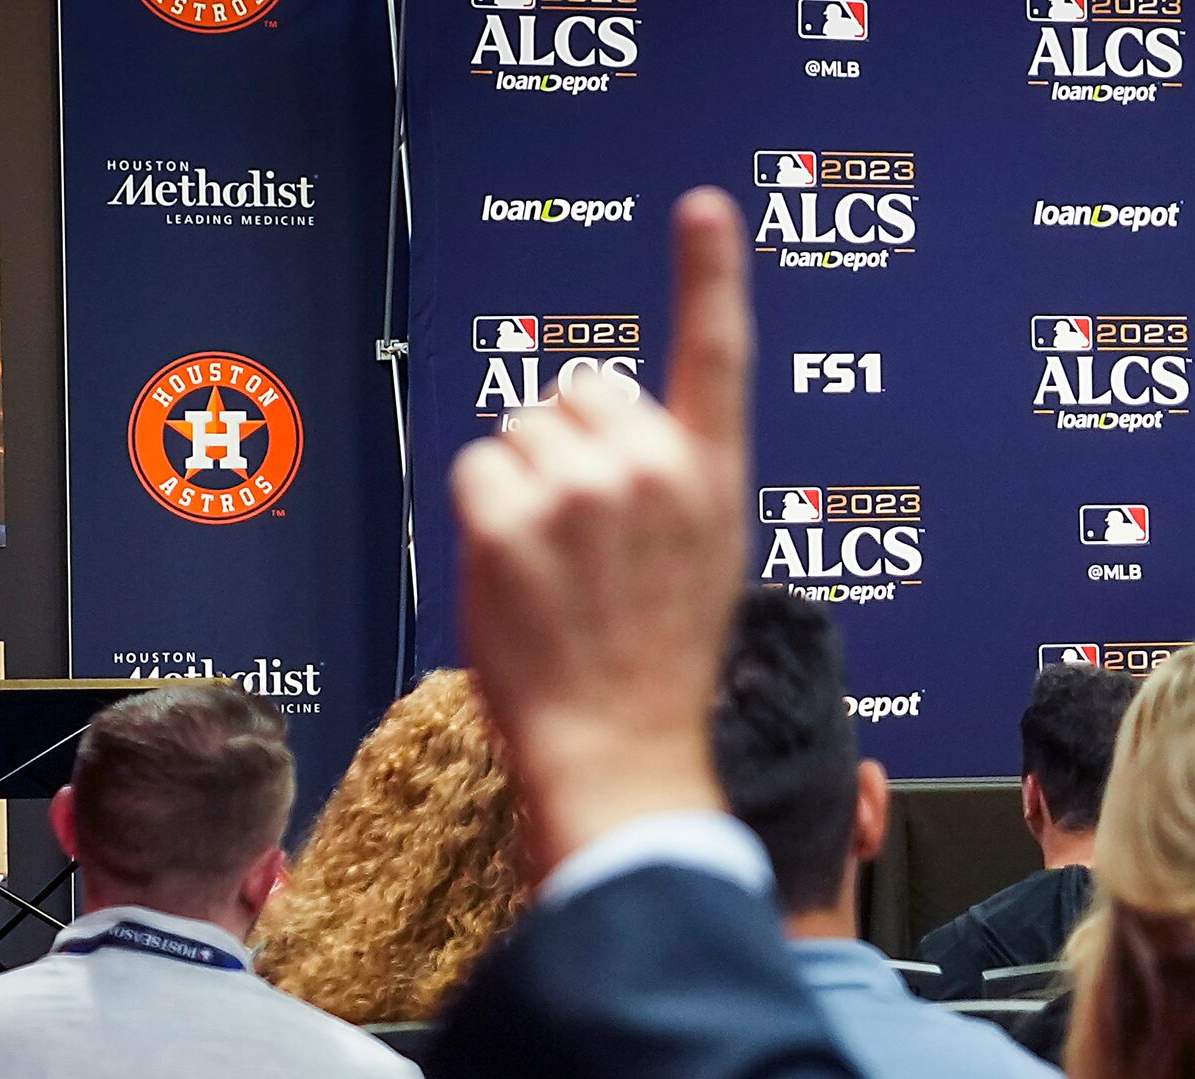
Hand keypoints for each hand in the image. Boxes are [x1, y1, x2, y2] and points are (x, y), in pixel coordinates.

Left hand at [450, 187, 750, 881]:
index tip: (705, 207)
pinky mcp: (509, 520)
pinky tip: (514, 576)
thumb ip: (666, 481)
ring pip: (520, 431)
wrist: (619, 755)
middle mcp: (653, 471)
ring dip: (521, 485)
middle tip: (582, 541)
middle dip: (566, 446)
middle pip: (579, 392)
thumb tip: (586, 415)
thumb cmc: (654, 672)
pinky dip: (481, 515)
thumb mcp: (698, 564)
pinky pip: (476, 471)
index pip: (717, 357)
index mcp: (713, 482)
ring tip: (554, 570)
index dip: (711, 272)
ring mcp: (579, 493)